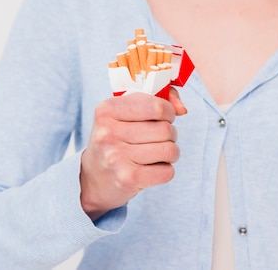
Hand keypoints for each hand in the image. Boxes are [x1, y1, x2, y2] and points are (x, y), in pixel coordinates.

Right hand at [80, 87, 186, 220]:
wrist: (95, 177)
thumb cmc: (117, 137)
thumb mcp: (127, 111)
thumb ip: (159, 99)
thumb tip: (182, 109)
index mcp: (107, 110)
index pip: (156, 106)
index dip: (168, 112)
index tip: (164, 117)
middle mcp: (108, 133)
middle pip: (165, 129)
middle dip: (170, 134)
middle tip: (160, 138)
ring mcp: (116, 158)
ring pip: (169, 150)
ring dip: (171, 152)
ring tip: (159, 153)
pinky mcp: (127, 179)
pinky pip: (167, 172)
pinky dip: (166, 170)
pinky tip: (153, 167)